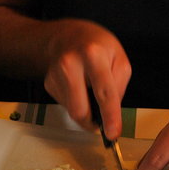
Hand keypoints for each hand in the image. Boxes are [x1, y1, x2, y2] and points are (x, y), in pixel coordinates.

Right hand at [43, 19, 130, 138]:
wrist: (68, 36)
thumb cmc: (97, 46)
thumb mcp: (119, 58)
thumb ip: (119, 85)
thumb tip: (111, 112)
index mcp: (92, 55)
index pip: (104, 93)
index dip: (109, 116)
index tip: (112, 133)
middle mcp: (70, 64)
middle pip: (80, 109)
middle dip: (92, 122)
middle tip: (101, 122)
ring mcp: (55, 74)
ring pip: (72, 110)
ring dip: (85, 109)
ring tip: (89, 90)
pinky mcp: (49, 84)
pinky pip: (65, 105)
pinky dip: (76, 102)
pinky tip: (78, 87)